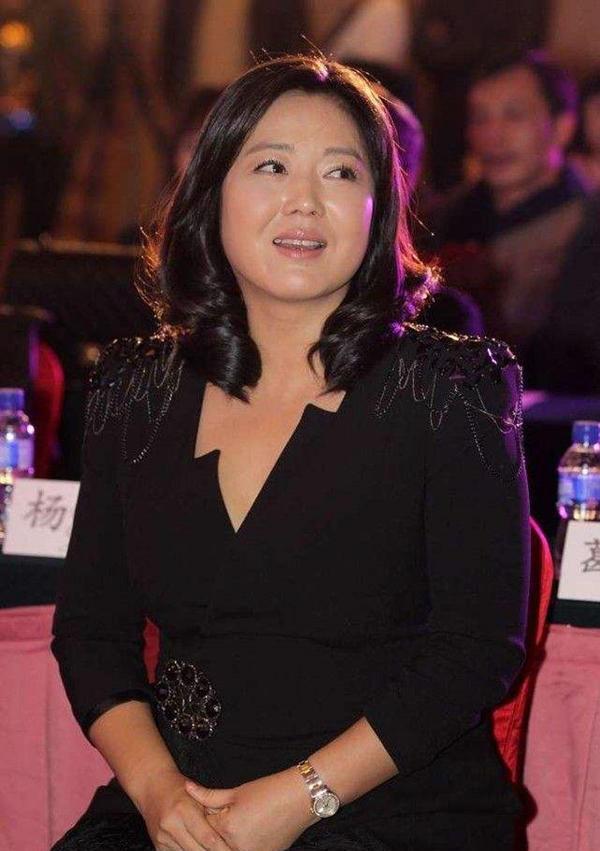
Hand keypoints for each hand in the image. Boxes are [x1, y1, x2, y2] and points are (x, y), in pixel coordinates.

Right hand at [137, 766, 233, 850]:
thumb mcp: (198, 794)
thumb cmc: (179, 788)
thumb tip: (231, 832)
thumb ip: (213, 812)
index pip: (208, 838)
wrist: (152, 786)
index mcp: (184, 810)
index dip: (222, 849)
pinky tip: (197, 848)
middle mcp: (171, 825)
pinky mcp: (158, 845)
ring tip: (214, 850)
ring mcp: (163, 837)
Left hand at [185, 767, 316, 850]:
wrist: (300, 798)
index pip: (204, 827)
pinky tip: (248, 829)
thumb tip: (186, 788)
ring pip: (227, 850)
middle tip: (225, 816)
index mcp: (227, 829)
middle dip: (209, 833)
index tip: (200, 811)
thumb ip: (208, 795)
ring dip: (224, 841)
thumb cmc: (269, 791)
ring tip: (239, 822)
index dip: (202, 816)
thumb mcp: (236, 791)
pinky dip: (238, 845)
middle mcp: (237, 849)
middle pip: (213, 844)